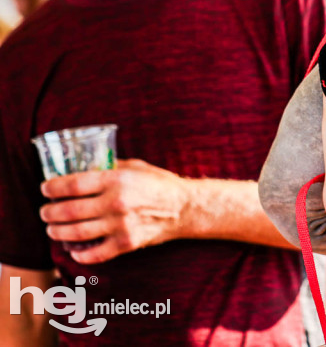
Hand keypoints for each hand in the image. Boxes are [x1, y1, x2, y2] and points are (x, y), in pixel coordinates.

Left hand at [39, 158, 188, 264]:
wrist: (185, 208)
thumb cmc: (159, 184)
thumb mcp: (135, 167)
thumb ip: (110, 168)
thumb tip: (83, 170)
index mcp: (117, 180)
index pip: (73, 185)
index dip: (53, 188)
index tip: (45, 189)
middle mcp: (116, 203)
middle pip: (69, 211)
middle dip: (50, 212)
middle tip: (45, 212)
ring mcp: (121, 225)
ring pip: (76, 233)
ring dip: (58, 232)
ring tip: (52, 229)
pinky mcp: (126, 243)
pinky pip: (95, 253)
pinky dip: (80, 254)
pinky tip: (73, 250)